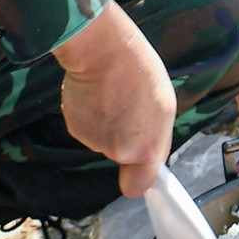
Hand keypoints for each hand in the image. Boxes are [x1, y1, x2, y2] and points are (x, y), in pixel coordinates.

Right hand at [54, 4, 175, 196]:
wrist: (102, 51)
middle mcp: (119, 151)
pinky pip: (86, 126)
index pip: (138, 186)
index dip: (137, 179)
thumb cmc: (139, 71)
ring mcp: (94, 141)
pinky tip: (96, 92)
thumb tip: (148, 153)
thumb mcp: (164, 106)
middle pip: (121, 154)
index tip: (138, 172)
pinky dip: (89, 113)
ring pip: (102, 138)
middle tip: (129, 107)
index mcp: (146, 148)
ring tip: (113, 93)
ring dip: (106, 122)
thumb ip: (155, 137)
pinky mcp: (74, 128)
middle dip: (124, 137)